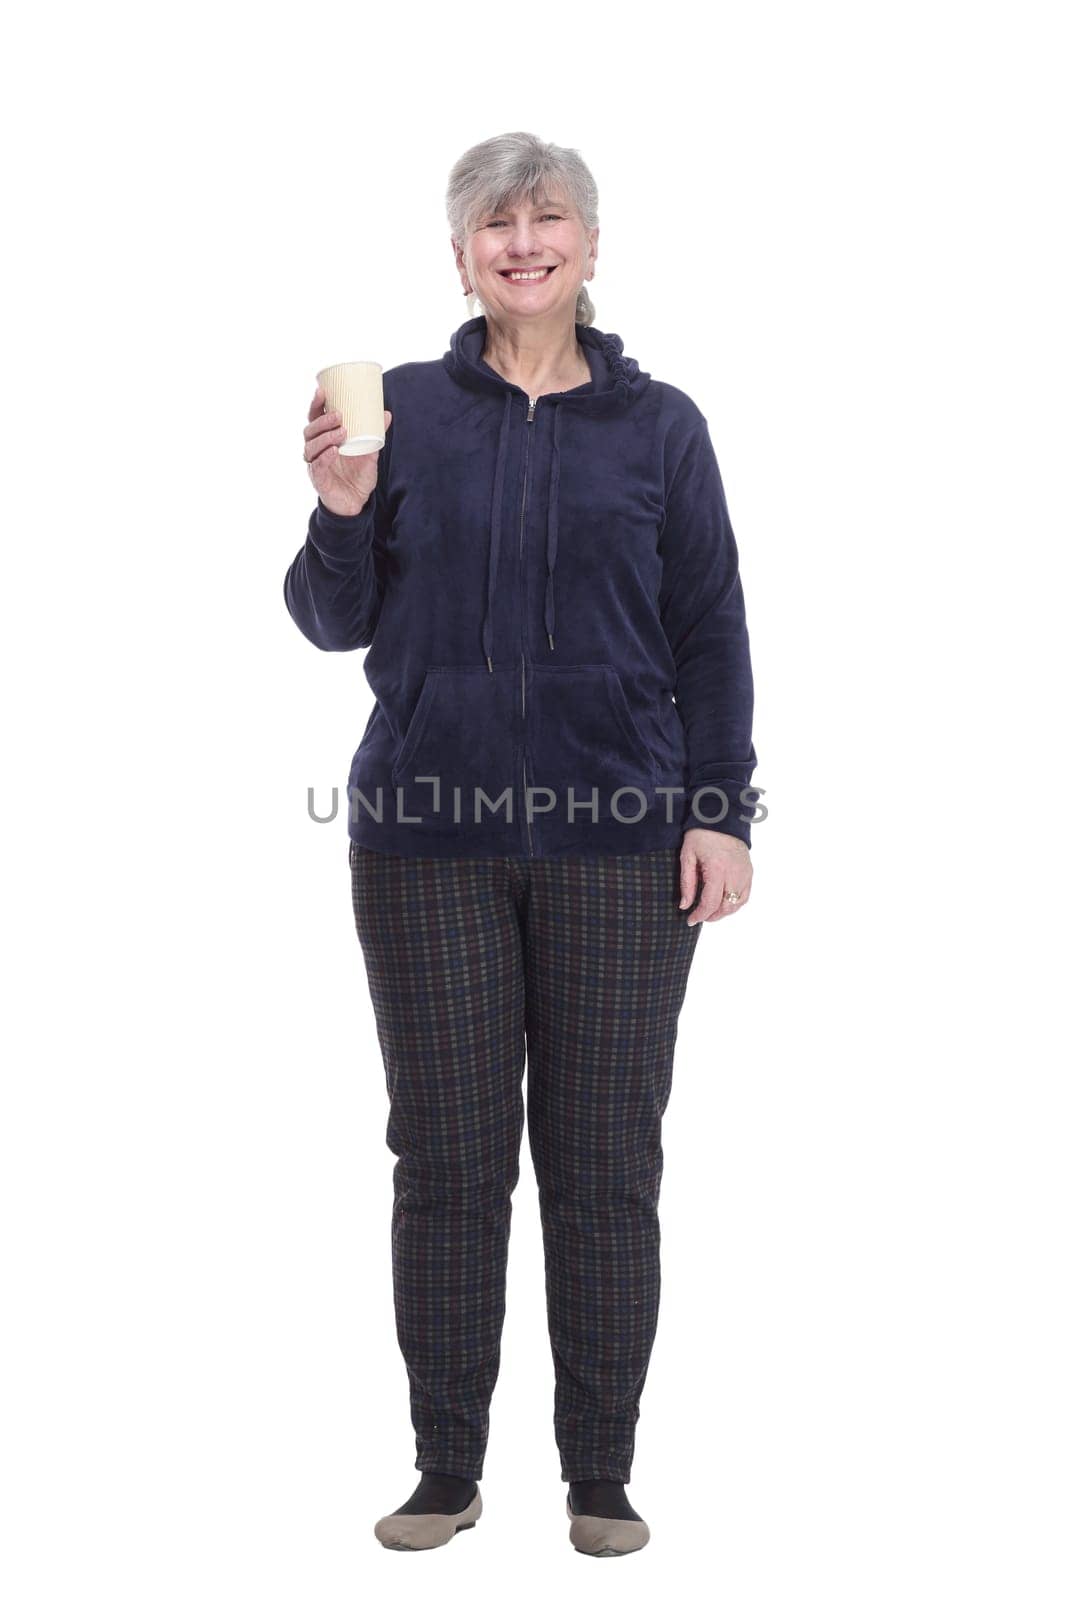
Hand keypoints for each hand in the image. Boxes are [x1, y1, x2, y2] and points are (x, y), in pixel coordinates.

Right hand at [304, 384, 391, 516]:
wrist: (357, 503)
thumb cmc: (357, 474)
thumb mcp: (369, 452)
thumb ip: (375, 434)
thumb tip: (386, 413)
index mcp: (324, 438)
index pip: (314, 418)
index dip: (315, 404)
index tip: (323, 391)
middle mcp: (316, 449)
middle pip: (310, 430)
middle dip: (323, 421)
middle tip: (339, 416)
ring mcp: (315, 464)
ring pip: (311, 447)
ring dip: (325, 437)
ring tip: (342, 432)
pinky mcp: (318, 480)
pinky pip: (317, 466)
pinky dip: (324, 457)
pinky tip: (334, 451)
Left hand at [679, 829, 751, 925]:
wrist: (721, 817)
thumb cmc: (701, 835)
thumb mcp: (687, 856)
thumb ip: (687, 883)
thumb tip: (685, 905)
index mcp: (718, 869)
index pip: (710, 902)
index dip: (700, 915)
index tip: (690, 920)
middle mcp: (735, 873)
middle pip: (726, 906)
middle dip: (711, 916)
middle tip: (699, 917)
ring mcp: (745, 873)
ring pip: (737, 904)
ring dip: (724, 912)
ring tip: (710, 913)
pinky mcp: (749, 871)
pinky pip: (745, 895)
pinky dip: (735, 904)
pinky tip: (724, 904)